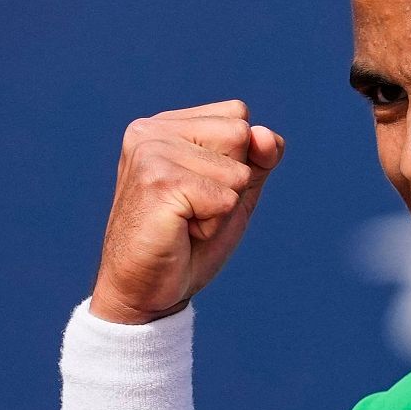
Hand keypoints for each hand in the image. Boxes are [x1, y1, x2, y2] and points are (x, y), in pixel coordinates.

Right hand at [89, 100, 284, 323]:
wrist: (145, 292)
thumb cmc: (188, 243)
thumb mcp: (235, 192)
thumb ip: (258, 158)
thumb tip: (266, 135)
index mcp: (165, 125)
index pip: (237, 116)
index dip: (237, 161)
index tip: (201, 191)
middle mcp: (151, 130)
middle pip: (240, 134)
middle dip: (232, 182)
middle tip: (194, 210)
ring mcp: (151, 152)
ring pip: (237, 171)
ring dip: (222, 207)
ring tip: (185, 221)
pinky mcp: (157, 182)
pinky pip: (226, 199)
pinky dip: (213, 225)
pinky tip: (180, 232)